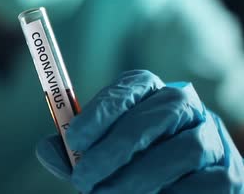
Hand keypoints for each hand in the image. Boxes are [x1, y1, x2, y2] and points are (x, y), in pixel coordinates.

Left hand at [36, 70, 243, 192]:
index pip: (129, 87)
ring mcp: (212, 138)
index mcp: (151, 92)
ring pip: (180, 152)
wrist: (185, 185)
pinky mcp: (229, 175)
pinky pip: (200, 185)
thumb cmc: (134, 162)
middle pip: (152, 119)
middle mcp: (185, 107)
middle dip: (113, 151)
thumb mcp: (101, 152)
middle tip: (83, 179)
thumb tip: (46, 149)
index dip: (100, 111)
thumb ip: (74, 151)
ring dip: (138, 179)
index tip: (74, 139)